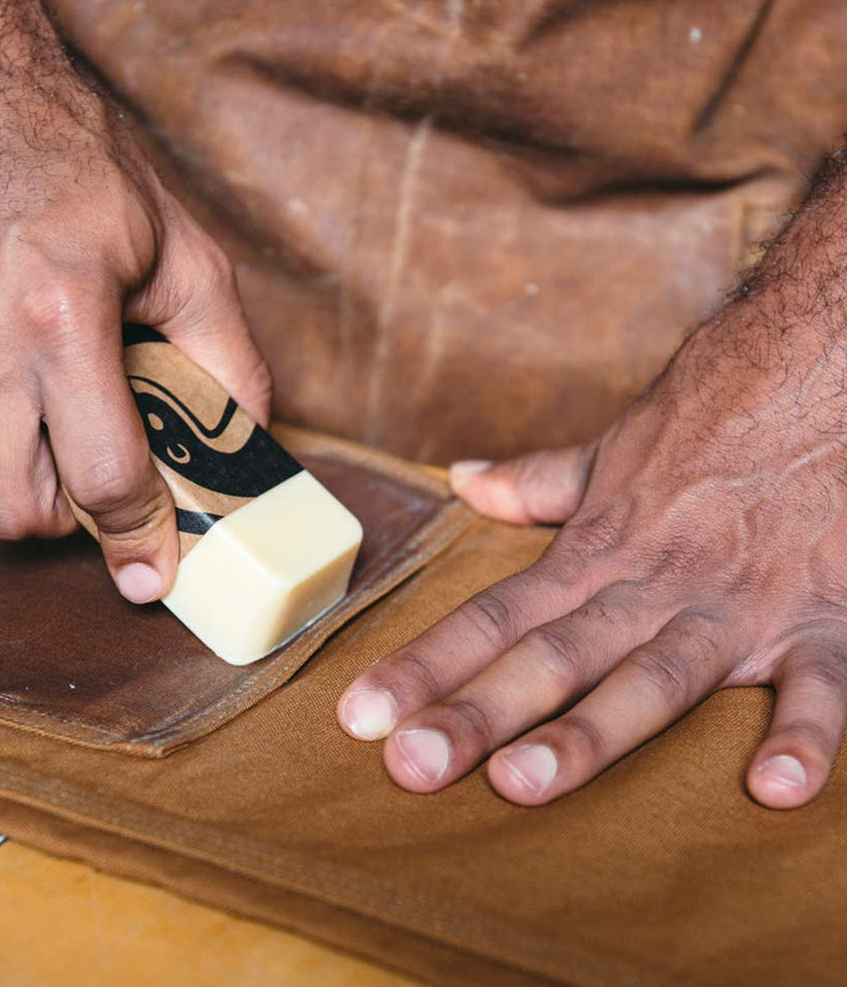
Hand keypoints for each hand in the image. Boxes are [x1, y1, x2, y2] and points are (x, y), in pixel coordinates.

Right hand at [0, 0, 270, 602]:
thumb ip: (227, 360)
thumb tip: (243, 445)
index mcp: (61, 316)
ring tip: (57, 422)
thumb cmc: (77, 162)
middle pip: (12, 514)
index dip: (139, 532)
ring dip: (23, 483)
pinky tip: (9, 381)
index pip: (102, 476)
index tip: (154, 565)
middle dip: (68, 523)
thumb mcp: (185, 252)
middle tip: (101, 483)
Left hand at [339, 243, 846, 809]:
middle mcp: (649, 589)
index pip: (490, 618)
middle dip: (476, 715)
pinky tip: (773, 787)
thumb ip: (534, 483)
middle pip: (548, 659)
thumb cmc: (701, 426)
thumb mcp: (607, 457)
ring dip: (590, 733)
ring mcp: (730, 607)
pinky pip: (820, 686)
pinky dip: (806, 733)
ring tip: (522, 783)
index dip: (422, 667)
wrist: (805, 375)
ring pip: (651, 679)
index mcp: (594, 558)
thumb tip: (464, 481)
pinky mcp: (819, 620)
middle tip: (408, 766)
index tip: (360, 715)